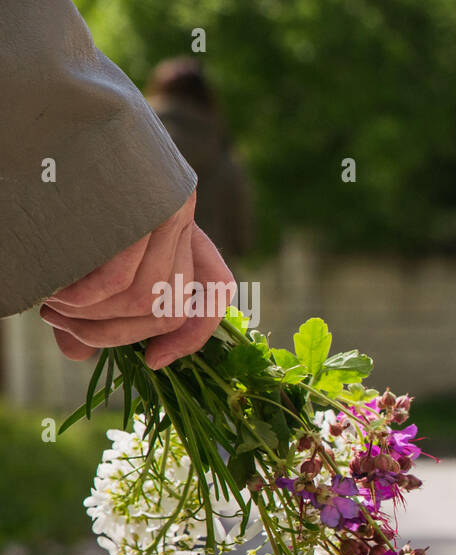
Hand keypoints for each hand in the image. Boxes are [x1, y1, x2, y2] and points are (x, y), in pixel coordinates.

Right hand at [40, 191, 234, 368]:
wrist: (50, 100)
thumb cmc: (57, 173)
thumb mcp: (82, 240)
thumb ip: (87, 299)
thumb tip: (79, 355)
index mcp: (178, 222)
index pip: (216, 291)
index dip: (194, 337)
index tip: (154, 362)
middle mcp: (183, 215)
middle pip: (173, 309)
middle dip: (116, 335)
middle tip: (62, 326)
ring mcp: (167, 209)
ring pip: (148, 301)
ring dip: (92, 320)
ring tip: (51, 306)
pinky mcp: (143, 205)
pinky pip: (122, 280)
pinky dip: (85, 301)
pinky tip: (54, 294)